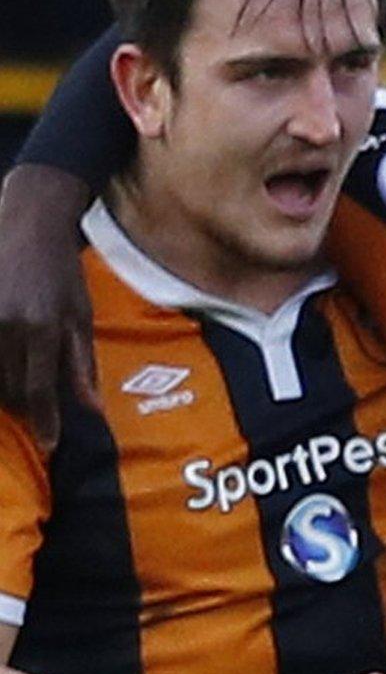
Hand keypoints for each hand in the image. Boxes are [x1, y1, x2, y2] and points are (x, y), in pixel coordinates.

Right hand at [0, 166, 98, 449]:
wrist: (27, 227)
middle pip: (10, 387)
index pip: (40, 388)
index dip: (45, 421)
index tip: (50, 445)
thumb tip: (90, 406)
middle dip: (26, 408)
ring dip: (6, 392)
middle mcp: (7, 326)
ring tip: (23, 400)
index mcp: (42, 329)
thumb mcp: (81, 315)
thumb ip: (81, 362)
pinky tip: (8, 375)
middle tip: (40, 420)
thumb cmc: (62, 273)